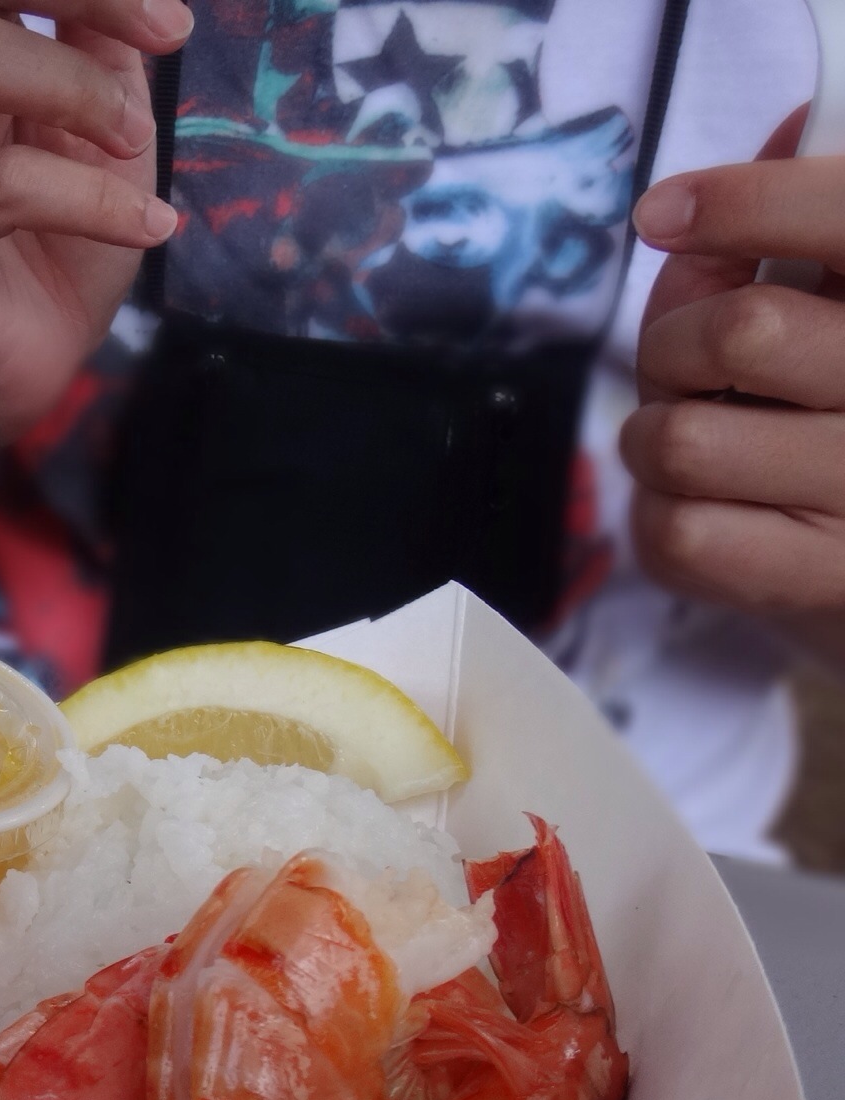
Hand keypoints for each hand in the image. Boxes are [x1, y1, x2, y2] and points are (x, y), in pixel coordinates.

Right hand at [0, 0, 190, 452]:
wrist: (18, 370)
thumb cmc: (59, 248)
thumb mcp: (106, 133)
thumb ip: (105, 52)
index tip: (172, 20)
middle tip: (164, 44)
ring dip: (76, 90)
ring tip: (134, 145)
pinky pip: (0, 187)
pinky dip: (92, 197)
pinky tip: (148, 225)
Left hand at [622, 110, 844, 628]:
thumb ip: (809, 219)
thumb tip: (770, 142)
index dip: (746, 201)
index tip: (665, 211)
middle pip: (738, 332)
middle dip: (673, 343)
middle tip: (685, 366)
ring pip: (681, 439)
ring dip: (656, 434)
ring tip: (698, 440)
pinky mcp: (821, 580)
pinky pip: (678, 531)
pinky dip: (663, 514)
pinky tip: (708, 506)